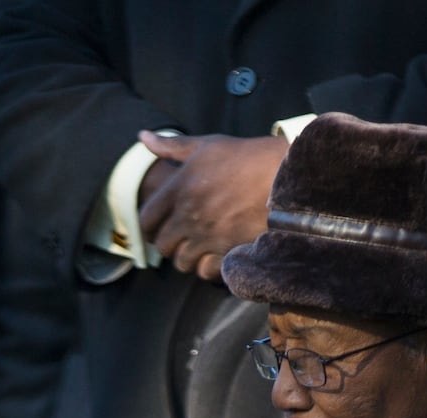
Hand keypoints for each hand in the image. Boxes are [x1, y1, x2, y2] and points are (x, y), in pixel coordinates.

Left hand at [137, 131, 288, 280]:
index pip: (146, 219)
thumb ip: (171, 145)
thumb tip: (142, 137)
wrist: (284, 175)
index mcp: (179, 188)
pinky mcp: (229, 249)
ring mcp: (209, 235)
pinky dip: (207, 267)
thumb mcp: (206, 145)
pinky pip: (205, 271)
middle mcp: (189, 214)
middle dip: (169, 244)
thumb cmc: (244, 156)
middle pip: (163, 245)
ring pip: (182, 262)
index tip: (156, 228)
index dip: (148, 227)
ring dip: (187, 258)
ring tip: (198, 249)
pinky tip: (214, 257)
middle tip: (180, 239)